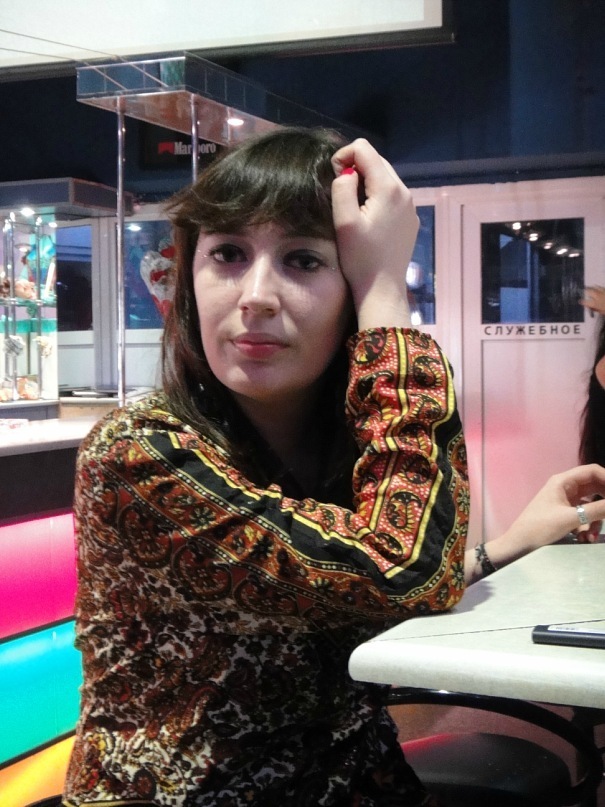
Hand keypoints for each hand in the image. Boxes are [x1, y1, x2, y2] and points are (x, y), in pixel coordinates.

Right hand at [331, 139, 418, 329]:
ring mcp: (410, 206)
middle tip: (341, 194)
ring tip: (353, 208)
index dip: (343, 157)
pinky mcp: (410, 219)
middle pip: (376, 160)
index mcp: (388, 188)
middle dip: (355, 168)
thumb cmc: (360, 258)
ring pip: (385, 177)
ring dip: (366, 183)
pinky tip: (369, 220)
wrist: (382, 288)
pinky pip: (392, 195)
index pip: (364, 149)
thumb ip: (343, 188)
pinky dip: (377, 197)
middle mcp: (404, 191)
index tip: (334, 180)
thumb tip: (347, 172)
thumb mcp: (344, 221)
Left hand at [500, 464, 604, 553]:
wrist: (519, 544)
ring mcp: (565, 501)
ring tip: (591, 535)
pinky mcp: (565, 514)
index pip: (592, 471)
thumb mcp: (571, 519)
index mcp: (563, 481)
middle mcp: (565, 487)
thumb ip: (598, 510)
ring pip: (592, 504)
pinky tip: (585, 538)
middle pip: (595, 486)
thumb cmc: (540, 527)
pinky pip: (584, 515)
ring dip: (597, 519)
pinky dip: (588, 526)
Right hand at [579, 286, 604, 315]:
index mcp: (594, 303)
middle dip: (585, 291)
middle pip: (588, 291)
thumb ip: (595, 309)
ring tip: (590, 288)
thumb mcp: (602, 311)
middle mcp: (597, 295)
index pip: (584, 301)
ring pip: (594, 286)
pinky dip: (598, 287)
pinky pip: (600, 286)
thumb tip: (592, 307)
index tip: (580, 301)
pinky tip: (597, 287)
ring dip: (591, 287)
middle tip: (583, 291)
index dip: (581, 302)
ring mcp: (602, 291)